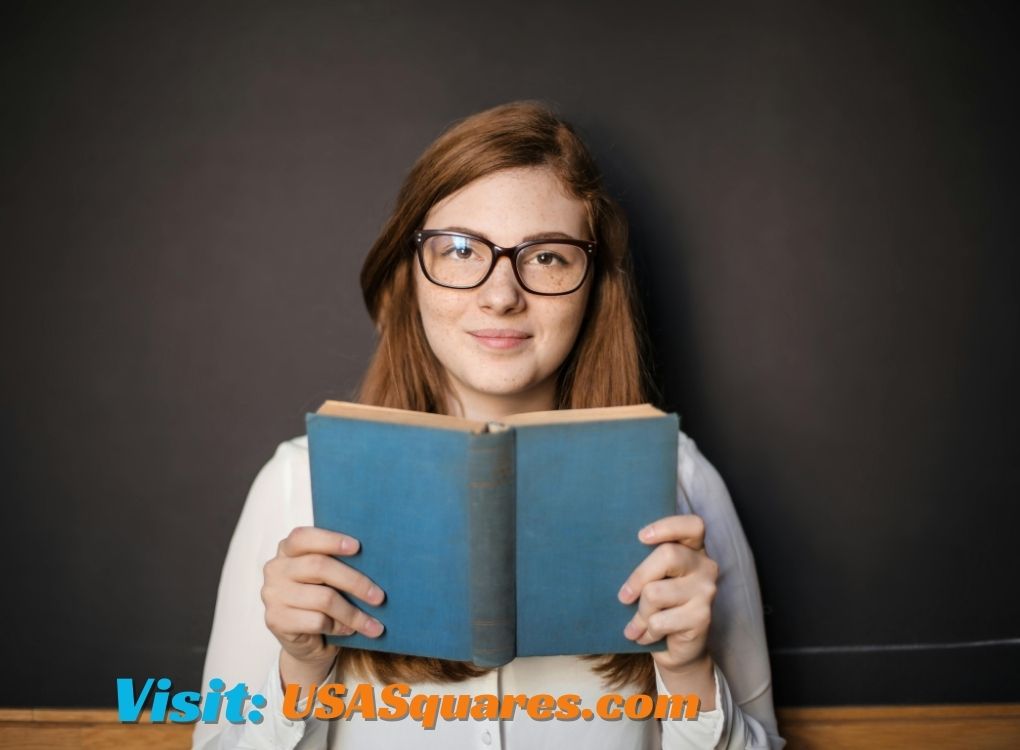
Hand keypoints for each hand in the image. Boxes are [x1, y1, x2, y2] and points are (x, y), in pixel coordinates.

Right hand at [262, 526, 385, 683]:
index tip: (357, 547)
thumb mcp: (329, 577)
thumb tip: (374, 559)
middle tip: (379, 596)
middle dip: (355, 582)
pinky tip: (348, 630)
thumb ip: (338, 563)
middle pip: (319, 567)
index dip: (330, 539)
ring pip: (323, 598)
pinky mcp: (276, 620)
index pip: (303, 537)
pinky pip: (317, 621)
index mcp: (287, 550)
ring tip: (372, 622)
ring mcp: (273, 595)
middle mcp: (276, 569)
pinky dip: (339, 627)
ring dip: (353, 613)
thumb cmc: (323, 601)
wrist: (308, 642)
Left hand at [618, 515, 717, 683]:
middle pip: (668, 555)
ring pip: (655, 592)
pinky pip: (659, 620)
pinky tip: (647, 636)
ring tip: (636, 624)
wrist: (675, 648)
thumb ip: (645, 564)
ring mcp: (706, 591)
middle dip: (638, 577)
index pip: (693, 526)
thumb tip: (610, 555)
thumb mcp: (651, 580)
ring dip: (639, 614)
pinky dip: (645, 632)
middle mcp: (705, 566)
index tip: (641, 537)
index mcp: (693, 550)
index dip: (667, 526)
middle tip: (623, 597)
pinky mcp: (702, 617)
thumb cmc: (658, 607)